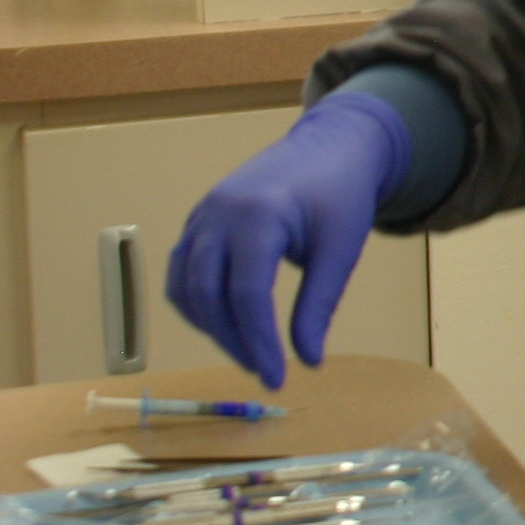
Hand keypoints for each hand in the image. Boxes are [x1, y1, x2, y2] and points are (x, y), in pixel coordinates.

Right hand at [166, 95, 408, 388]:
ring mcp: (201, 216)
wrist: (331, 146)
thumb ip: (319, 304)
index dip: (259, 342)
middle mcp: (217, 215)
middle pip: (207, 295)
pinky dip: (199, 304)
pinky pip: (183, 273)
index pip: (247, 294)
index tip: (278, 378)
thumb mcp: (340, 249)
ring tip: (250, 352)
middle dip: (232, 340)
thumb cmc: (341, 195)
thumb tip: (309, 360)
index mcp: (257, 216)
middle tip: (263, 369)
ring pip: (185, 288)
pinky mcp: (198, 222)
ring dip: (211, 327)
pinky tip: (228, 324)